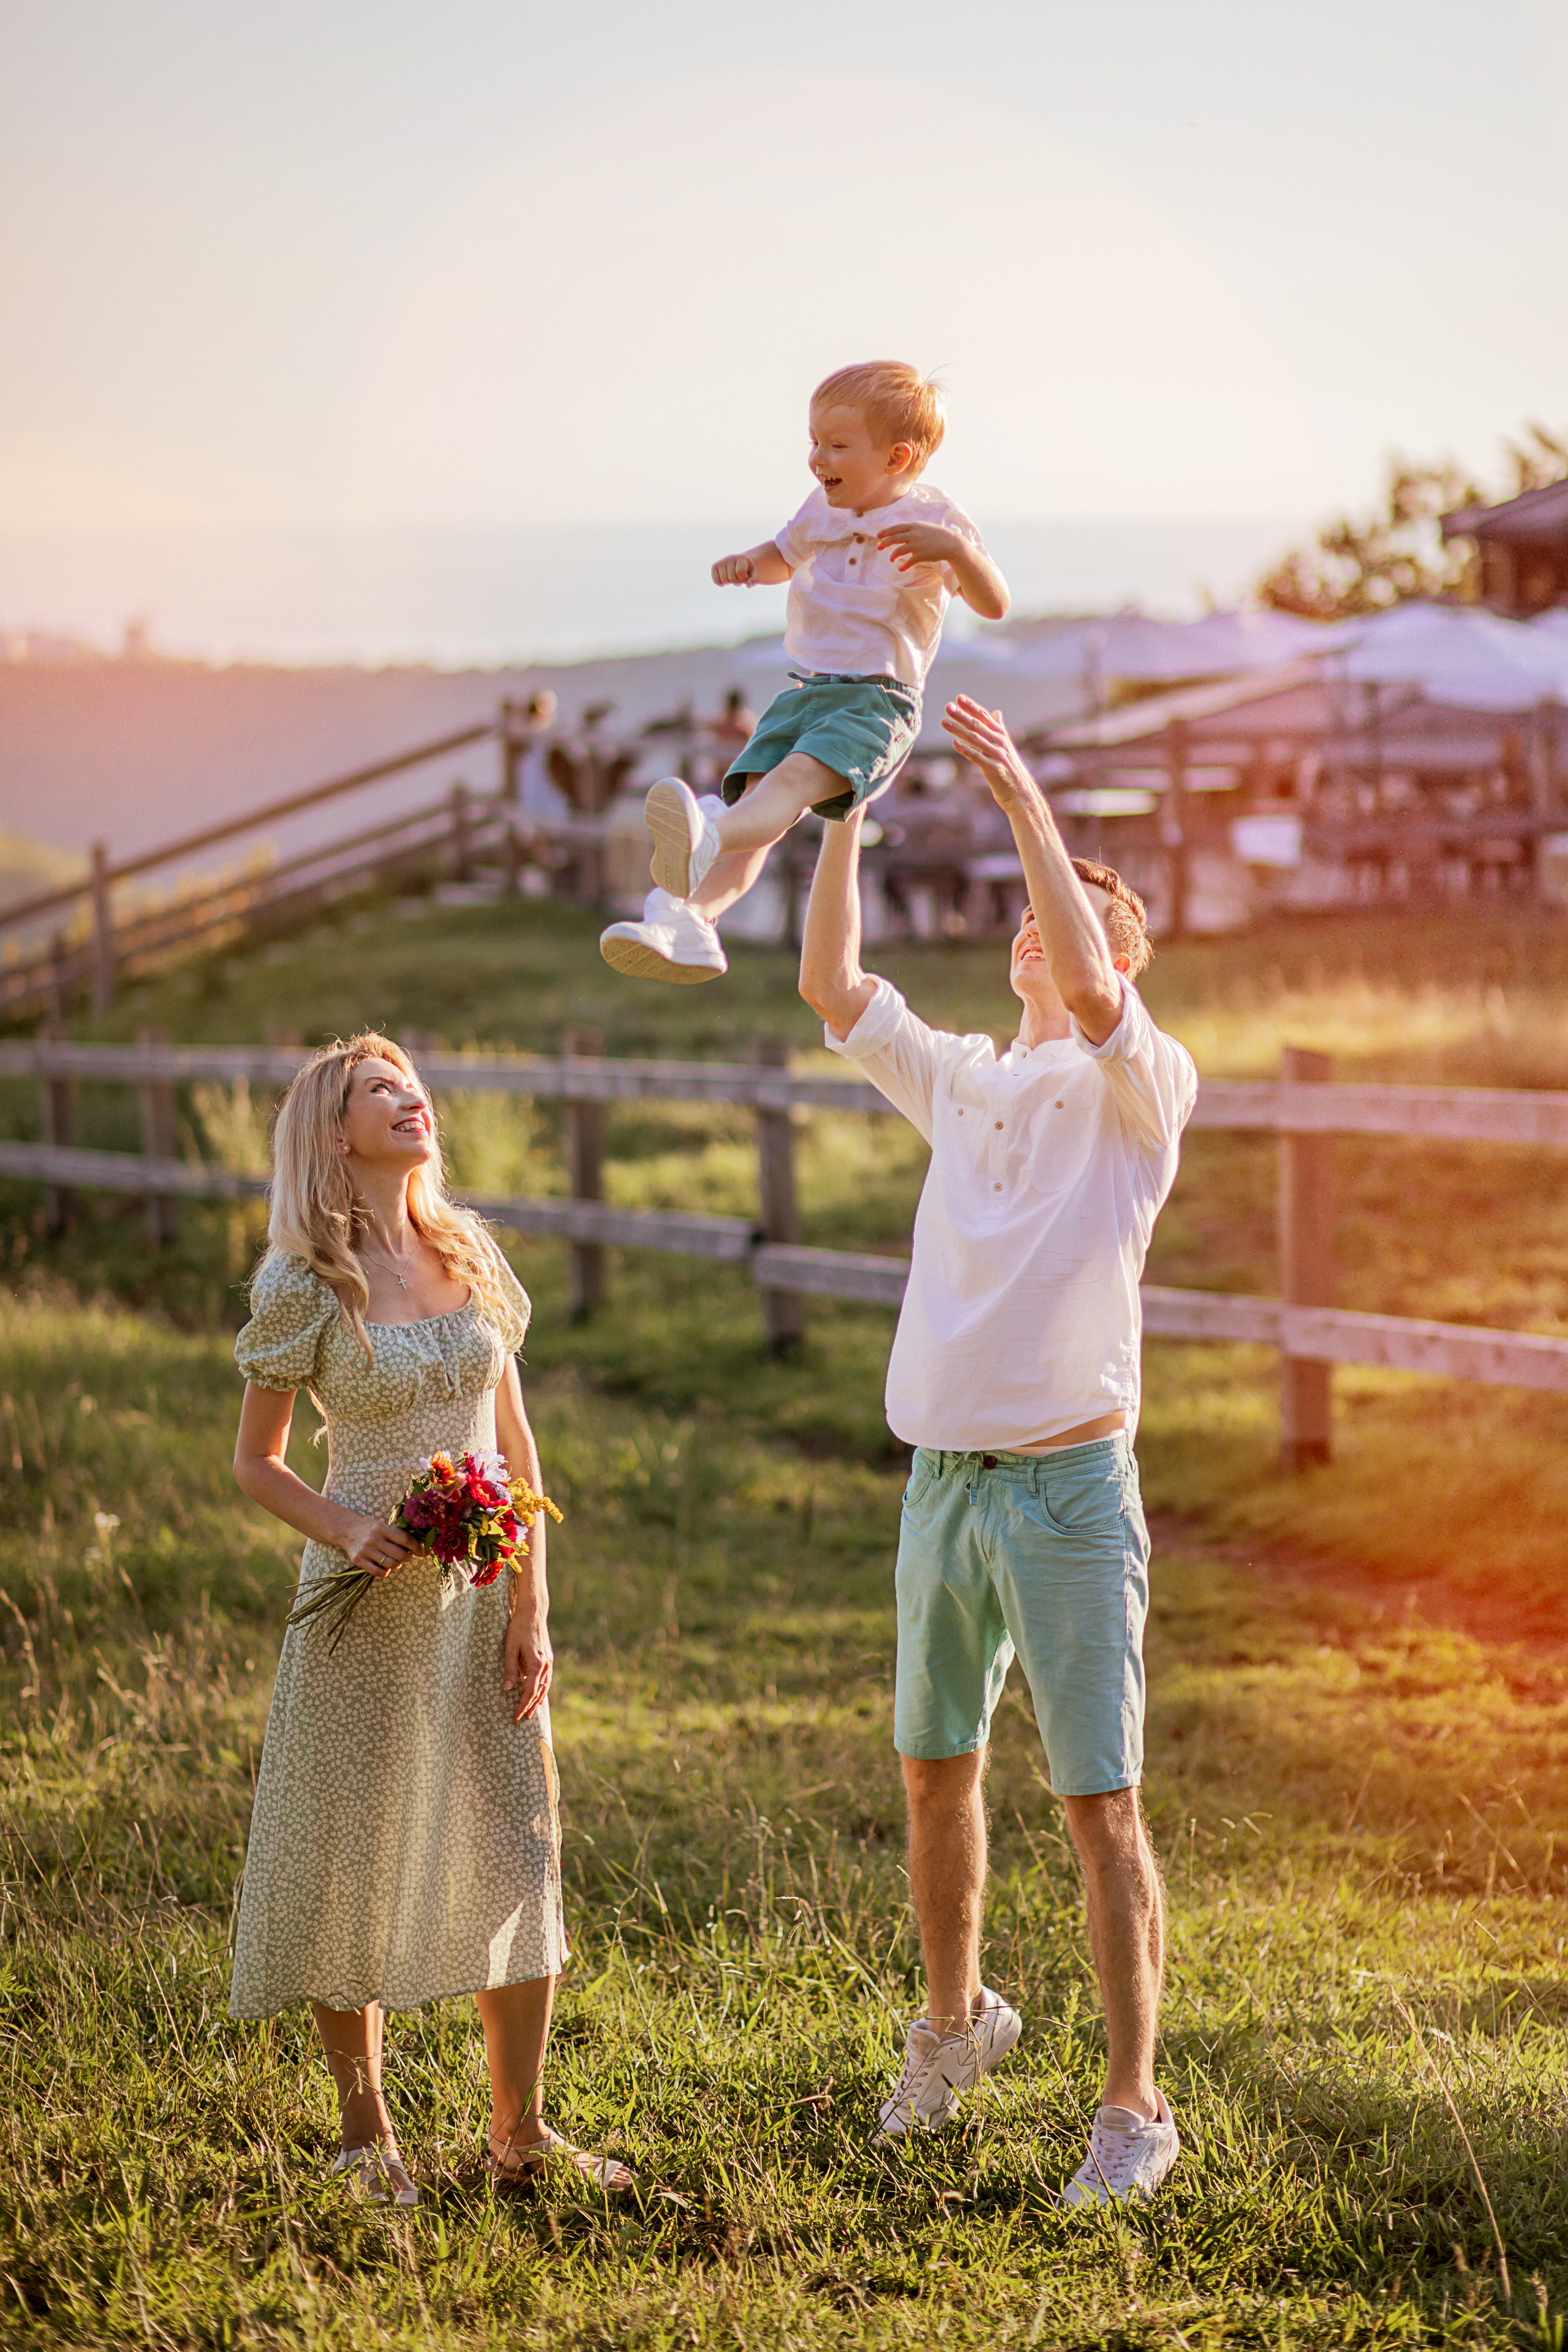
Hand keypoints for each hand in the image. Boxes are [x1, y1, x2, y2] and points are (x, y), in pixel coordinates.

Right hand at [341, 1514, 422, 1579]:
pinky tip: (385, 1566)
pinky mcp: (358, 1560)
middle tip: (408, 1556)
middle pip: (400, 1555)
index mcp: (382, 1528)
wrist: (348, 1530)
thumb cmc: (371, 1529)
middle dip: (408, 1557)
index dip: (417, 1547)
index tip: (423, 1551)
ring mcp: (365, 1551)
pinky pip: (378, 1572)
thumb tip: (421, 1547)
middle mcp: (374, 1539)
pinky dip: (385, 1571)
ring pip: (391, 1564)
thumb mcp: (384, 1526)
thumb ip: (398, 1535)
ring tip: (396, 1560)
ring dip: (397, 1564)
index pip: (405, 1539)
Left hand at [503, 1591, 552, 1723]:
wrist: (533, 1612)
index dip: (522, 1706)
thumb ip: (510, 1669)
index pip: (529, 1692)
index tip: (515, 1717)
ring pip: (545, 1686)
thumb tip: (507, 1689)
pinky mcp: (548, 1657)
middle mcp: (545, 1665)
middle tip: (522, 1719)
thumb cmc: (518, 1629)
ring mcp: (548, 1661)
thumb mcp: (510, 1648)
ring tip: (531, 1711)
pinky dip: (543, 1689)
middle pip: (539, 1692)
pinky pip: (546, 1679)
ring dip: (538, 1700)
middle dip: (530, 1707)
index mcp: (536, 1664)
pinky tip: (539, 1695)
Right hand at [712, 551, 757, 586]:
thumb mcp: (754, 575)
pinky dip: (720, 584)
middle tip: (739, 579)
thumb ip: (754, 580)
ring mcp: (721, 561)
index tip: (746, 577)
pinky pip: (716, 580)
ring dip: (729, 583)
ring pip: (723, 580)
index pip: (740, 572)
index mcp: (741, 558)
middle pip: (731, 578)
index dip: (743, 579)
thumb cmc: (748, 570)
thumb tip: (748, 585)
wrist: (739, 564)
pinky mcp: (715, 566)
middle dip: (737, 582)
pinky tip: (725, 581)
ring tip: (733, 578)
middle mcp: (730, 558)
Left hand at [874, 519, 960, 572]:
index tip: (878, 536)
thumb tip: (901, 533)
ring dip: (893, 556)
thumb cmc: (937, 535)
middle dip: (884, 543)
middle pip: (894, 538)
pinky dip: (903, 566)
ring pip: (899, 551)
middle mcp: (914, 534)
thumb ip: (913, 529)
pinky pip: (908, 562)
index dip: (885, 532)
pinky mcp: (921, 555)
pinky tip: (901, 568)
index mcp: (914, 526)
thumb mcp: (924, 527)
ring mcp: (917, 545)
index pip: (896, 528)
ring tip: (891, 559)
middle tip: (879, 547)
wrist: (951, 543)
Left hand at [941, 695, 1039, 814]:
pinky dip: (966, 749)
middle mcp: (1000, 742)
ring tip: (944, 722)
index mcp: (1001, 735)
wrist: (1020, 793)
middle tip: (947, 707)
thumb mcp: (1006, 746)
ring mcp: (997, 755)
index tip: (958, 698)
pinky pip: (977, 757)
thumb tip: (996, 712)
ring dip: (958, 730)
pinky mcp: (993, 769)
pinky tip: (954, 743)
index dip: (972, 707)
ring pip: (975, 739)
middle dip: (962, 715)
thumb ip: (998, 728)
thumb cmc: (1009, 768)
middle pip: (978, 725)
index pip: (985, 717)